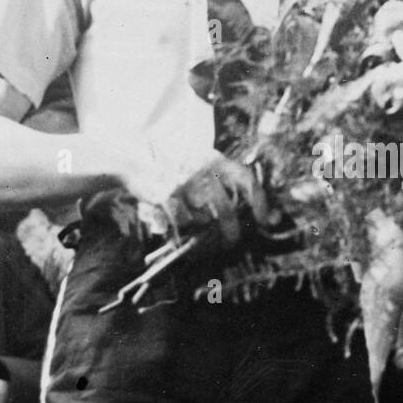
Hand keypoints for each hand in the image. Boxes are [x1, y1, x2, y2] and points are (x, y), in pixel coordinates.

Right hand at [122, 147, 269, 239]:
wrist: (136, 161)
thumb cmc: (177, 167)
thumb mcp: (204, 163)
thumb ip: (230, 183)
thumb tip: (266, 215)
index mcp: (216, 159)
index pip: (247, 182)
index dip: (260, 204)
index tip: (265, 222)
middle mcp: (202, 170)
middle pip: (226, 211)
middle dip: (231, 233)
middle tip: (230, 242)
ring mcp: (183, 184)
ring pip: (203, 220)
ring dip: (202, 230)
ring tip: (195, 227)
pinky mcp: (166, 197)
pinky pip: (183, 223)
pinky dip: (183, 229)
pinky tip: (179, 225)